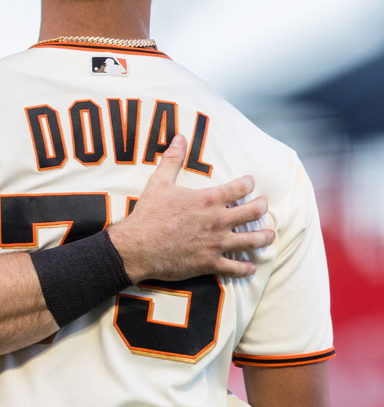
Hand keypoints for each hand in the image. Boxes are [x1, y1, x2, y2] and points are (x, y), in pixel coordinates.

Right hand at [109, 134, 273, 282]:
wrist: (138, 247)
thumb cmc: (148, 214)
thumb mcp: (159, 182)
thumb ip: (172, 159)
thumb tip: (180, 137)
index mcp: (208, 200)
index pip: (240, 187)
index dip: (248, 183)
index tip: (250, 183)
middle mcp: (218, 221)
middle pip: (254, 212)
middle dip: (262, 207)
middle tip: (262, 206)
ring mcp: (217, 243)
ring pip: (253, 240)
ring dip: (264, 237)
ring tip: (269, 235)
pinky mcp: (210, 263)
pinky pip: (236, 268)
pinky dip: (246, 268)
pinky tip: (251, 267)